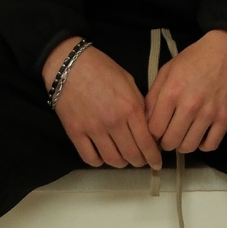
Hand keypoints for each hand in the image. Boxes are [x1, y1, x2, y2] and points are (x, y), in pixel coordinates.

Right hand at [43, 38, 162, 168]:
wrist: (69, 64)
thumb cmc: (102, 69)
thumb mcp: (129, 82)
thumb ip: (140, 105)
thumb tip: (149, 127)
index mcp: (131, 108)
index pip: (147, 142)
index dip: (154, 157)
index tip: (157, 163)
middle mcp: (114, 122)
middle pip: (131, 155)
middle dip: (140, 162)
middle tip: (141, 161)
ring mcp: (93, 129)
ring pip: (112, 160)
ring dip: (121, 163)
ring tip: (124, 159)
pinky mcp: (75, 132)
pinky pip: (90, 158)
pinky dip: (98, 162)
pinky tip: (102, 156)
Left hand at [145, 29, 226, 153]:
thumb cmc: (196, 57)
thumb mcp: (168, 70)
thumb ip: (154, 95)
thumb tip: (146, 119)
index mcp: (171, 92)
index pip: (154, 129)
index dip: (151, 134)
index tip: (155, 132)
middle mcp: (189, 106)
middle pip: (170, 142)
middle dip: (166, 142)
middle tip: (169, 135)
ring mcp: (209, 113)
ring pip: (189, 146)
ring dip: (183, 145)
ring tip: (184, 135)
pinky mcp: (226, 117)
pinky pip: (211, 145)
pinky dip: (203, 145)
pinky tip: (201, 135)